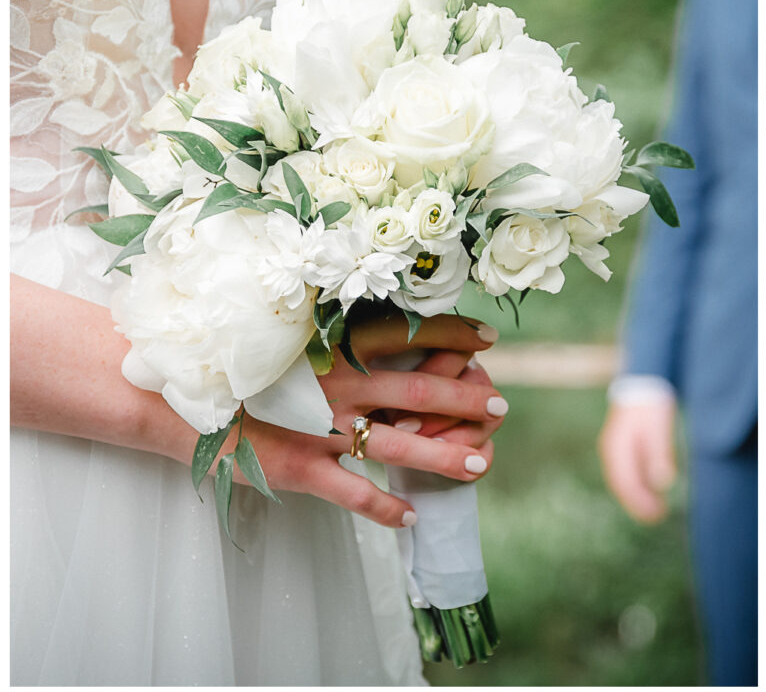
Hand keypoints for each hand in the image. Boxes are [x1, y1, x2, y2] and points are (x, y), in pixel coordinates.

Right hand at [235, 313, 506, 529]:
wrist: (180, 401)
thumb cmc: (245, 368)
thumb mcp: (297, 340)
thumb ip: (345, 341)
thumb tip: (396, 334)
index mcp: (339, 346)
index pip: (412, 333)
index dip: (455, 333)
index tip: (488, 339)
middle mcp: (338, 384)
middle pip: (421, 389)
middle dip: (467, 400)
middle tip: (500, 408)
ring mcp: (319, 428)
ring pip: (398, 445)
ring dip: (445, 457)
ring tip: (479, 466)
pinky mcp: (299, 468)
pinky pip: (354, 493)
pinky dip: (386, 507)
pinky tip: (412, 516)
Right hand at [598, 394, 679, 522]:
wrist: (642, 381)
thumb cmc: (651, 404)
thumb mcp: (657, 426)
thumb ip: (659, 453)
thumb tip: (662, 482)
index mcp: (616, 448)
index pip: (625, 483)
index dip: (639, 502)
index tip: (655, 515)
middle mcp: (612, 451)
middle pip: (622, 484)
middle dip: (638, 503)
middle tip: (657, 517)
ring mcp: (615, 448)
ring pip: (624, 479)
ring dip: (638, 495)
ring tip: (656, 509)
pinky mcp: (623, 445)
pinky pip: (628, 470)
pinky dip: (638, 483)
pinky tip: (652, 490)